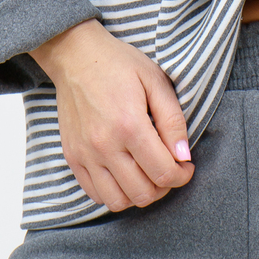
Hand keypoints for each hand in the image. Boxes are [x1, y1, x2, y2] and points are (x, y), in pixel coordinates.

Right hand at [30, 19, 193, 211]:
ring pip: (118, 201)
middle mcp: (104, 145)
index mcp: (129, 124)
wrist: (77, 57)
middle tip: (170, 169)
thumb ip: (173, 120)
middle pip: (143, 193)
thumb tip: (183, 156)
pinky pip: (95, 194)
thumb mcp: (155, 81)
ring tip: (148, 174)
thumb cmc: (119, 64)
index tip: (186, 165)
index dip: (182, 175)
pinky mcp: (72, 157)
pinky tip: (126, 174)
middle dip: (165, 187)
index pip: (163, 172)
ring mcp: (85, 154)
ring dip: (140, 194)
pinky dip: (115, 193)